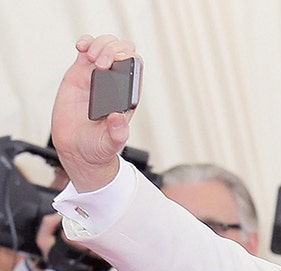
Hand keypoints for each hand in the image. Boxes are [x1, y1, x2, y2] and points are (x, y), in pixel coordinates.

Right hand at [50, 34, 138, 192]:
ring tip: (90, 57)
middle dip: (113, 49)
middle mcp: (115, 83)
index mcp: (127, 95)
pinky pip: (86, 50)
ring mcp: (98, 76)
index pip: (135, 66)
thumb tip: (118, 117)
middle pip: (122, 50)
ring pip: (105, 45)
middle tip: (100, 65)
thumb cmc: (97, 146)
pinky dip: (86, 42)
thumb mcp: (110, 144)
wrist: (76, 149)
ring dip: (99, 44)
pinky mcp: (80, 74)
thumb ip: (117, 134)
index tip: (116, 62)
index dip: (129, 57)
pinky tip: (81, 47)